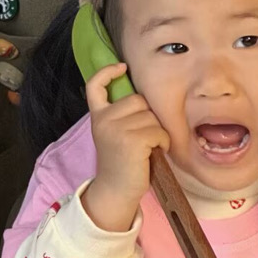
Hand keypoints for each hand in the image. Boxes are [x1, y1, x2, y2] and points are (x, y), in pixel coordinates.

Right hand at [81, 63, 169, 232]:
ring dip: (157, 131)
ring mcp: (117, 129)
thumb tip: (142, 98)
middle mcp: (104, 119)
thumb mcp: (113, 133)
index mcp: (98, 116)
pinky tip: (155, 152)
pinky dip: (163, 141)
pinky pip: (158, 131)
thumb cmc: (121, 162)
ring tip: (149, 147)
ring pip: (151, 116)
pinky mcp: (132, 141)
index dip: (106, 72)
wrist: (116, 190)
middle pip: (137, 100)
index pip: (94, 86)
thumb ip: (120, 115)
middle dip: (147, 116)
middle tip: (143, 136)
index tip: (121, 67)